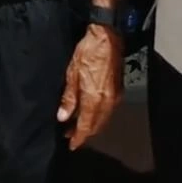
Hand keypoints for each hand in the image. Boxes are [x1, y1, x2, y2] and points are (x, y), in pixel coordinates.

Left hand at [57, 25, 121, 150]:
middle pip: (96, 126)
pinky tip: (90, 113)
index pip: (86, 126)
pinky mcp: (118, 91)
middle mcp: (107, 102)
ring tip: (77, 125)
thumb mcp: (72, 73)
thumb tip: (63, 117)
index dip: (78, 138)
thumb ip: (69, 98)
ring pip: (103, 119)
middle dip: (84, 133)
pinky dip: (99, 116)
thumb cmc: (88, 52)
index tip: (71, 145)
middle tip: (70, 135)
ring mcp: (114, 97)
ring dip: (91, 125)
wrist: (107, 37)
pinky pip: (108, 111)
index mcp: (94, 99)